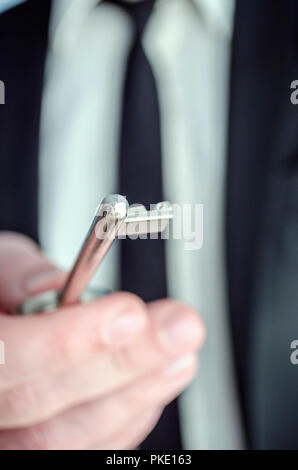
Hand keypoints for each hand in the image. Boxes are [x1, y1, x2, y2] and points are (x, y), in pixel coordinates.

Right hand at [0, 232, 204, 449]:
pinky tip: (154, 382)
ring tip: (180, 354)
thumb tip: (57, 288)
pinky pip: (83, 448)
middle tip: (180, 329)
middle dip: (123, 364)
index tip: (129, 314)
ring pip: (65, 436)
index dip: (68, 341)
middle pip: (42, 404)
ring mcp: (7, 435)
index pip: (6, 356)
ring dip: (135, 393)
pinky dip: (127, 416)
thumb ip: (20, 273)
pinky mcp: (37, 443)